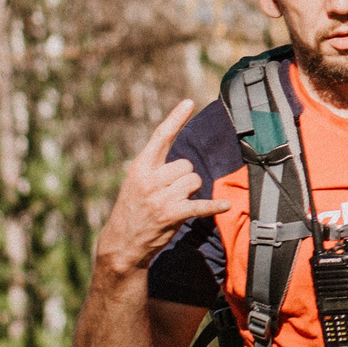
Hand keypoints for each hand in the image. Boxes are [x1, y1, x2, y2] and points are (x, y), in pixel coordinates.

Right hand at [93, 101, 229, 282]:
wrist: (122, 244)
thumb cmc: (133, 211)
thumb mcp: (136, 184)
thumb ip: (156, 169)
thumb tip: (185, 163)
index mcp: (140, 167)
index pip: (160, 137)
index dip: (176, 118)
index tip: (189, 102)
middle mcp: (150, 179)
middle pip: (186, 165)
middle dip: (185, 178)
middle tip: (171, 194)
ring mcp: (160, 197)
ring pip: (194, 182)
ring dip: (191, 193)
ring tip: (175, 205)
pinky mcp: (171, 214)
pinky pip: (200, 205)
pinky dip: (214, 206)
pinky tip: (225, 205)